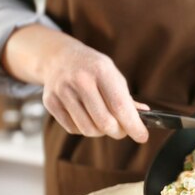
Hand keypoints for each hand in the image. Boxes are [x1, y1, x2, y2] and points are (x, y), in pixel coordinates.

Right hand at [2, 25, 148, 141]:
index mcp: (101, 70)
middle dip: (118, 132)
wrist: (59, 57)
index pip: (120, 106)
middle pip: (104, 122)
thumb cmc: (93, 69)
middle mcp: (80, 80)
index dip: (133, 126)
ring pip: (88, 129)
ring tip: (103, 121)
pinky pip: (73, 129)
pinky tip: (86, 116)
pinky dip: (84, 128)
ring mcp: (63, 91)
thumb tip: (143, 116)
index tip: (142, 137)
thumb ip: (127, 98)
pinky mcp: (51, 102)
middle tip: (122, 130)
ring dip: (101, 132)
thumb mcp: (113, 75)